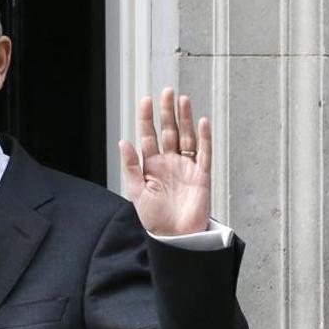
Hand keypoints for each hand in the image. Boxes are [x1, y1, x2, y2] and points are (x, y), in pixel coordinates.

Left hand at [118, 87, 210, 235]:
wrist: (175, 237)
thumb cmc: (154, 218)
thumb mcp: (137, 191)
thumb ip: (131, 166)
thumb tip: (123, 141)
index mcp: (151, 164)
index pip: (148, 135)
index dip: (147, 118)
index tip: (146, 100)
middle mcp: (169, 162)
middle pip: (169, 131)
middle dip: (167, 111)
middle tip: (167, 92)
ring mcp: (186, 167)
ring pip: (186, 137)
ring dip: (185, 119)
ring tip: (183, 99)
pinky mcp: (202, 175)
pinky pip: (204, 153)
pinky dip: (204, 138)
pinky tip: (202, 122)